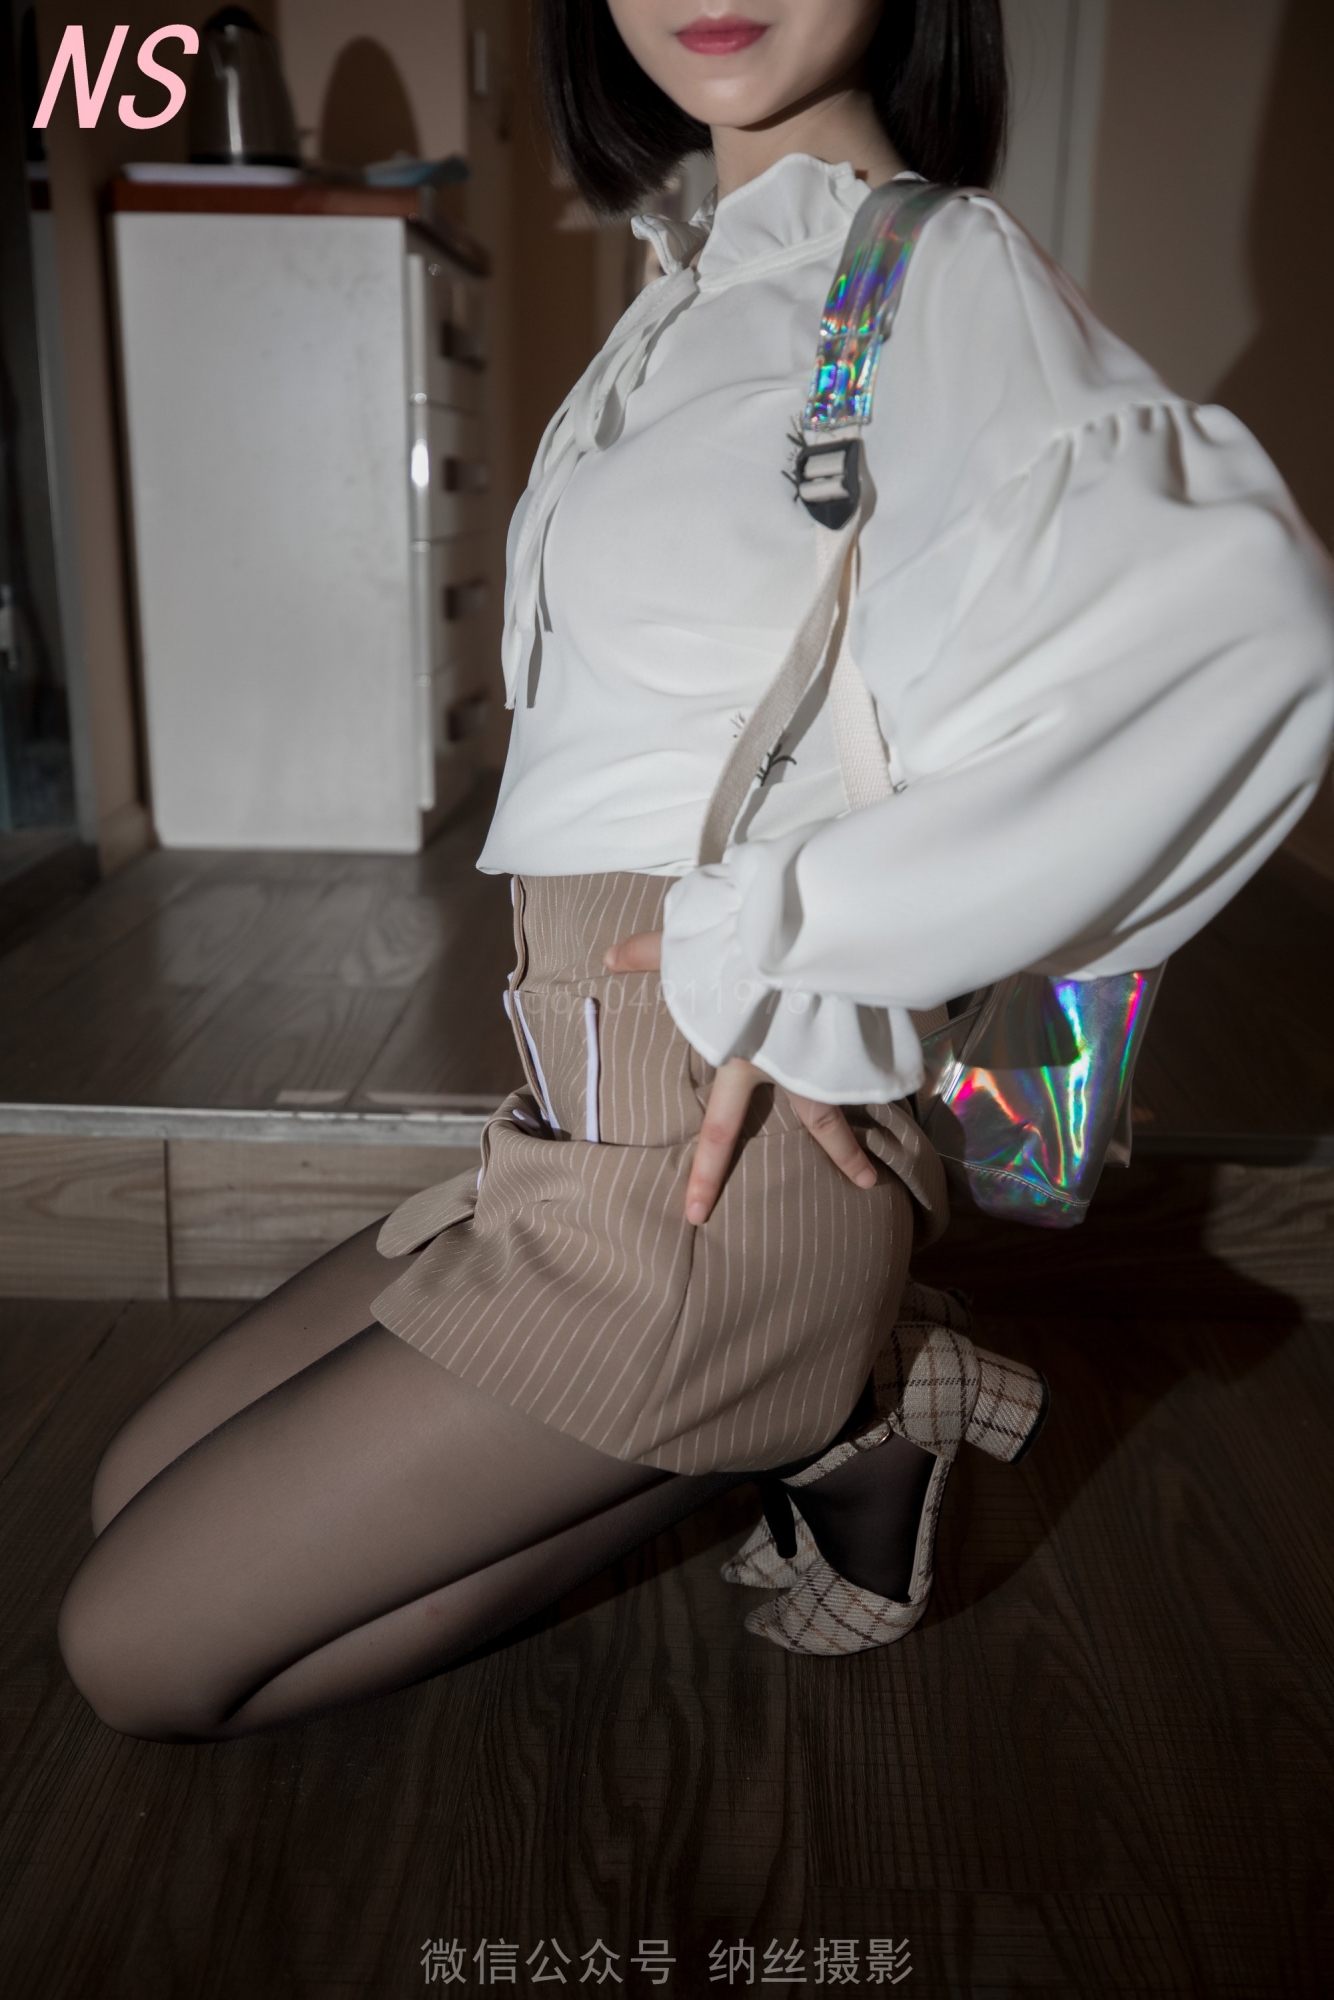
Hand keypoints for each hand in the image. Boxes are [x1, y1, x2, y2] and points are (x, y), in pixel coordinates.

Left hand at [603, 929, 877, 1224]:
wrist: (814, 931)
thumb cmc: (747, 951)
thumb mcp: (692, 951)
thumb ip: (652, 954)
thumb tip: (607, 955)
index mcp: (746, 1060)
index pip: (722, 1132)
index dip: (707, 1175)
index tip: (696, 1214)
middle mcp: (793, 1066)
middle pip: (818, 1120)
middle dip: (843, 1155)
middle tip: (866, 1184)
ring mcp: (832, 1049)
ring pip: (851, 1092)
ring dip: (867, 1120)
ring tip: (882, 1154)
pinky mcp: (862, 1025)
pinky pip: (871, 1052)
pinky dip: (886, 1062)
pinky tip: (905, 1069)